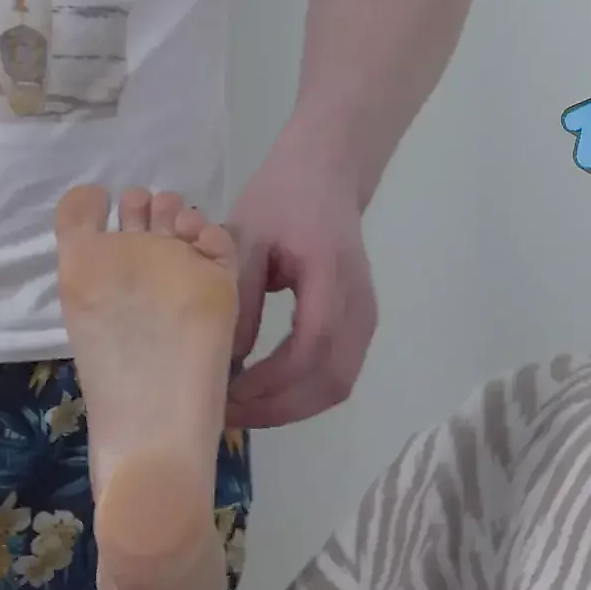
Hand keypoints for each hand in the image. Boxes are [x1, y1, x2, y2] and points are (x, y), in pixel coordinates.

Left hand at [224, 133, 377, 429]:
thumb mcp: (245, 236)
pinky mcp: (359, 328)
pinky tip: (260, 394)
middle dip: (277, 408)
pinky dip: (300, 395)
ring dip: (289, 408)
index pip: (310, 345)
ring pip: (336, 386)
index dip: (271, 380)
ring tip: (239, 410)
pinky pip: (336, 376)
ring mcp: (365, 319)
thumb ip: (238, 295)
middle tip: (225, 414)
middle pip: (330, 380)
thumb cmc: (280, 199)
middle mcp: (358, 304)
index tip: (228, 393)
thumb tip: (225, 358)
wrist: (325, 175)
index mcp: (330, 275)